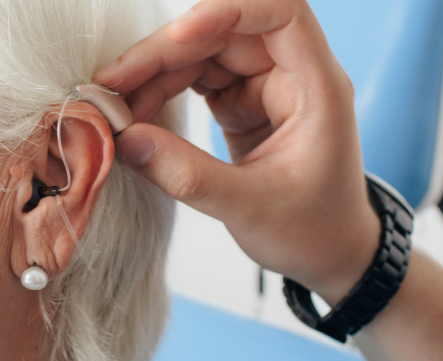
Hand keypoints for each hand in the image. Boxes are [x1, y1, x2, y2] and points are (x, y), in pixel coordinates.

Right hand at [94, 0, 379, 302]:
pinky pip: (195, 81)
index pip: (280, 14)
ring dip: (155, 74)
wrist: (330, 254)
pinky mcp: (243, 103)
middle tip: (112, 85)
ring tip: (115, 106)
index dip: (227, 12)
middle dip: (165, 53)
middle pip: (224, 33)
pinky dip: (161, 93)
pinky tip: (135, 114)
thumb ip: (188, 176)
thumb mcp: (250, 208)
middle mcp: (292, 74)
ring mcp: (265, 86)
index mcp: (316, 86)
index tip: (178, 35)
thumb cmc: (313, 231)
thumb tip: (128, 141)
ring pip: (202, 55)